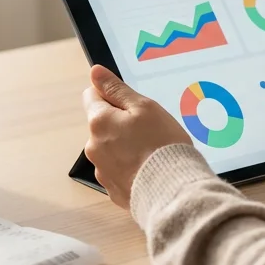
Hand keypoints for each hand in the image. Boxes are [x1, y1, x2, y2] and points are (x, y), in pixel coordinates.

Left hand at [82, 65, 190, 208]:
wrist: (172, 191)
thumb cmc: (161, 145)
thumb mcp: (144, 107)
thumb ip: (117, 89)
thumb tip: (95, 73)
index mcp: (99, 122)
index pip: (92, 96)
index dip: (112, 94)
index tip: (131, 103)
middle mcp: (93, 147)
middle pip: (102, 125)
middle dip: (120, 123)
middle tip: (149, 129)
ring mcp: (102, 171)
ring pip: (111, 149)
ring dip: (125, 146)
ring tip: (152, 152)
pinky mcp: (113, 190)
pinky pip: (119, 171)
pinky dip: (131, 168)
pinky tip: (149, 169)